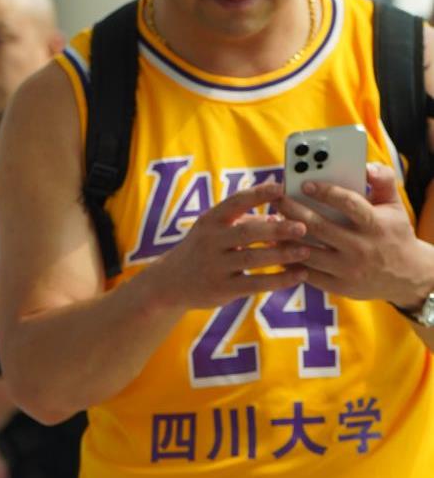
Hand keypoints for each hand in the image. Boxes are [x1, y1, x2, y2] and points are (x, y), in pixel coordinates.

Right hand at [151, 189, 307, 312]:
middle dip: (276, 229)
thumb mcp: (215, 230)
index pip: (235, 202)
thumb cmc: (202, 250)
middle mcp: (210, 241)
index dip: (259, 194)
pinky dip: (279, 280)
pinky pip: (255, 283)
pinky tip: (299, 275)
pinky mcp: (222, 289)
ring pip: (253, 258)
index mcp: (210, 220)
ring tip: (307, 251)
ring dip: (282, 254)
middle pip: (247, 232)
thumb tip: (280, 218)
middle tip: (302, 227)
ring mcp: (215, 266)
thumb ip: (244, 222)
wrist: (169, 283)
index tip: (282, 188)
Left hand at [288, 164, 433, 306]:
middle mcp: (361, 248)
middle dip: (294, 211)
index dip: (325, 192)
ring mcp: (348, 270)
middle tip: (277, 199)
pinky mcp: (339, 286)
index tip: (305, 183)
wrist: (406, 275)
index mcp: (375, 224)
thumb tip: (366, 166)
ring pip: (308, 253)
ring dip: (286, 238)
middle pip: (320, 227)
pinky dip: (290, 262)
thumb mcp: (395, 205)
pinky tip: (278, 248)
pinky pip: (308, 275)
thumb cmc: (394, 233)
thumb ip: (383, 180)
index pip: (348, 204)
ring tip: (272, 222)